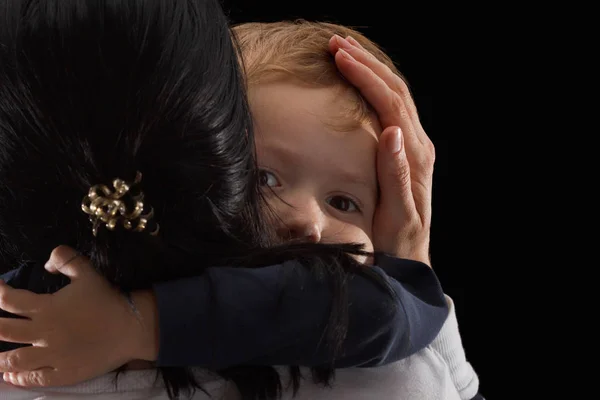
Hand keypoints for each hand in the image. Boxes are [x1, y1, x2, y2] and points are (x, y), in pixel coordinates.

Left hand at [0, 245, 158, 386]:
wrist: (132, 327)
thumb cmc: (109, 299)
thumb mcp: (88, 272)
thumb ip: (65, 260)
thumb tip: (46, 264)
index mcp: (47, 308)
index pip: (9, 300)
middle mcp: (44, 333)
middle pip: (3, 331)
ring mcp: (53, 356)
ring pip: (13, 359)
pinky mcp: (64, 373)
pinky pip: (35, 378)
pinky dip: (19, 377)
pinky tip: (12, 375)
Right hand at [329, 35, 434, 264]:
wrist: (408, 254)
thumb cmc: (397, 239)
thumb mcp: (396, 214)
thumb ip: (396, 174)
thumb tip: (392, 132)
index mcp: (414, 156)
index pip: (390, 103)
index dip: (365, 77)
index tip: (340, 57)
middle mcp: (417, 145)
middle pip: (395, 90)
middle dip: (366, 63)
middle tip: (337, 43)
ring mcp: (413, 146)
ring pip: (395, 95)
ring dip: (371, 70)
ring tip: (345, 52)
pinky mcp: (405, 150)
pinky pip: (393, 107)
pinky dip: (375, 86)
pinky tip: (360, 80)